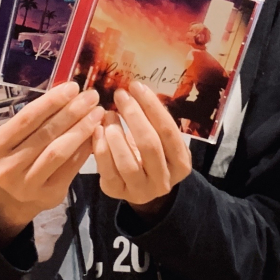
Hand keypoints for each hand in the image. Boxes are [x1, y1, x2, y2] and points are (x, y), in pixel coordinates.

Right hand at [0, 85, 103, 245]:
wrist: (11, 198)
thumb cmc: (14, 157)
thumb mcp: (13, 138)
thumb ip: (35, 120)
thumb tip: (68, 94)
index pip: (27, 119)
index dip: (51, 101)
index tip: (73, 87)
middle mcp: (8, 167)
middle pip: (45, 134)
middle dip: (72, 112)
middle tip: (91, 96)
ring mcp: (28, 184)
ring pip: (59, 151)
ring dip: (81, 129)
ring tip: (97, 113)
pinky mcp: (49, 195)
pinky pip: (71, 167)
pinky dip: (84, 148)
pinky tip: (95, 134)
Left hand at [92, 81, 191, 221]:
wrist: (141, 184)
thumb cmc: (151, 153)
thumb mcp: (160, 140)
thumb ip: (153, 121)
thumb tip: (135, 89)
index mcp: (180, 163)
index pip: (168, 131)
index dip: (152, 107)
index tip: (136, 86)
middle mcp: (164, 181)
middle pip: (149, 145)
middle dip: (133, 116)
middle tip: (120, 95)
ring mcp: (141, 190)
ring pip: (128, 163)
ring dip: (116, 133)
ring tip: (108, 114)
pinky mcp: (117, 193)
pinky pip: (108, 170)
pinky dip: (101, 147)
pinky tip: (98, 129)